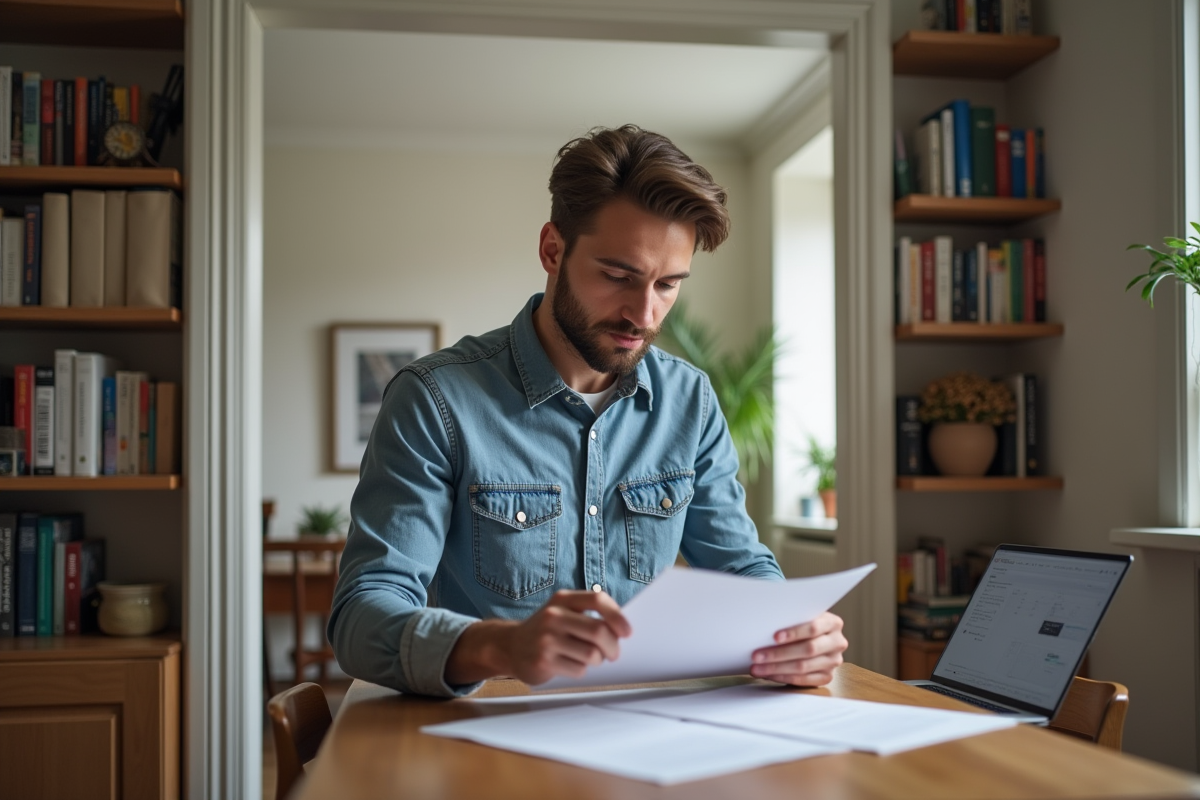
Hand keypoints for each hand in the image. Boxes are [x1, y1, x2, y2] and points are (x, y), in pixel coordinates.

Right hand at [445, 590, 631, 685]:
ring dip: (597, 660)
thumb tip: (622, 630)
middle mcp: (553, 616)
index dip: (617, 616)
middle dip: (613, 646)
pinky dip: (581, 670)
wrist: (509, 646)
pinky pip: (578, 670)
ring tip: (589, 658)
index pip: (597, 599)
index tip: (627, 631)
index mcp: (563, 599)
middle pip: (599, 631)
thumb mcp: (562, 611)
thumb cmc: (546, 630)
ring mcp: (547, 639)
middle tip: (613, 653)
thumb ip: (588, 615)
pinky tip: (569, 664)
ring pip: (591, 654)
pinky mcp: (543, 661)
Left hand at [749, 611, 846, 686]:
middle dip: (779, 653)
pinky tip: (769, 675)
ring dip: (777, 668)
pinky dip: (784, 677)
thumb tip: (764, 626)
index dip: (794, 633)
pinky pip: (804, 680)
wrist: (816, 637)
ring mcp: (834, 661)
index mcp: (833, 623)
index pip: (813, 628)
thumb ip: (791, 619)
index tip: (775, 637)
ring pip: (803, 667)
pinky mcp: (827, 676)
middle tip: (757, 656)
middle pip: (808, 649)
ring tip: (757, 668)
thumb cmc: (803, 624)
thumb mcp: (802, 616)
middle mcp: (837, 642)